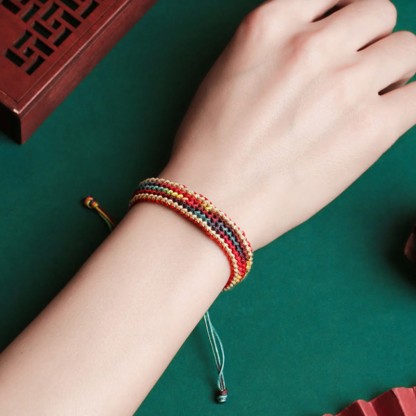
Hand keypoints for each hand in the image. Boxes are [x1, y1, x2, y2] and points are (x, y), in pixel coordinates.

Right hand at [161, 0, 415, 249]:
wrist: (213, 201)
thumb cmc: (210, 146)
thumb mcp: (230, 73)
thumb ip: (277, 49)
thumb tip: (319, 48)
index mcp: (272, 25)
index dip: (344, 16)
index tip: (345, 37)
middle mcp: (313, 45)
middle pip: (379, 13)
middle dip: (371, 39)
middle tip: (356, 70)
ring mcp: (346, 85)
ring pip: (407, 50)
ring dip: (393, 70)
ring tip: (368, 99)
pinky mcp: (371, 129)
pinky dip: (406, 103)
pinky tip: (382, 120)